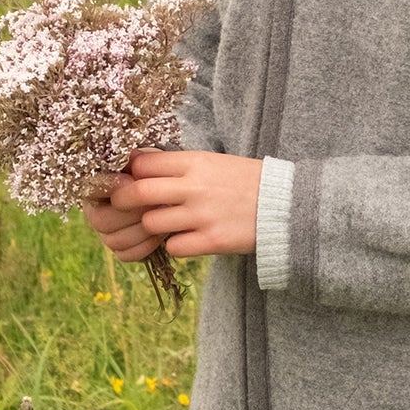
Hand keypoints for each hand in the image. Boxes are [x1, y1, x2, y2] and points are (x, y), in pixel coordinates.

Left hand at [84, 150, 262, 259]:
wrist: (285, 204)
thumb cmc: (243, 181)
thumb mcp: (211, 161)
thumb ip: (178, 166)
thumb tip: (137, 167)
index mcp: (194, 162)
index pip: (142, 164)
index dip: (129, 174)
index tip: (128, 180)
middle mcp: (195, 187)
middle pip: (137, 193)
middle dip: (123, 201)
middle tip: (123, 207)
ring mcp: (203, 216)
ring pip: (152, 223)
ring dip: (153, 225)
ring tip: (165, 223)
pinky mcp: (212, 241)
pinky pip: (174, 247)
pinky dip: (175, 245)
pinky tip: (187, 238)